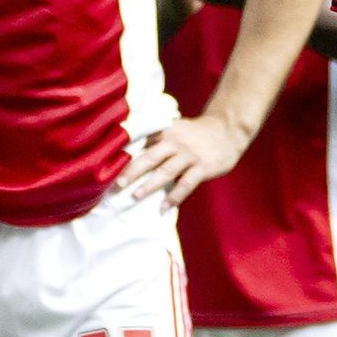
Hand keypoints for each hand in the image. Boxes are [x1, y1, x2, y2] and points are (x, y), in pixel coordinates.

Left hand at [120, 107, 246, 205]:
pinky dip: (174, 197)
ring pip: (166, 172)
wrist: (228, 129)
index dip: (125, 154)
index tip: (109, 166)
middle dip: (131, 171)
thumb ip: (156, 138)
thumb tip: (129, 153)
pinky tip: (164, 208)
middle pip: (149, 157)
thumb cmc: (196, 133)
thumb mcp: (175, 128)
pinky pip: (186, 184)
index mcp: (165, 131)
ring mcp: (190, 155)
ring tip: (135, 197)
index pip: (141, 142)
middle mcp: (176, 142)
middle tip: (116, 184)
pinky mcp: (203, 167)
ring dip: (149, 185)